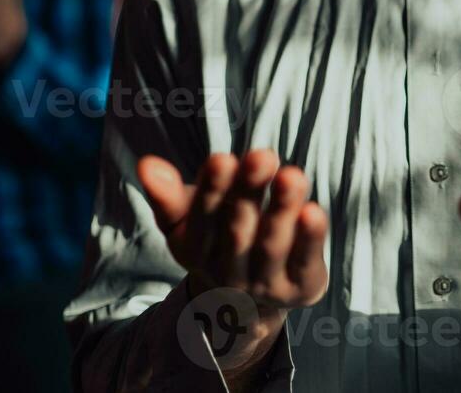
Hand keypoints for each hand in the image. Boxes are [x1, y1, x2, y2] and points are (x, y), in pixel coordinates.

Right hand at [137, 151, 328, 375]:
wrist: (247, 304)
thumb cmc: (217, 242)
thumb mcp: (187, 221)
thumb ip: (167, 195)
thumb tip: (146, 163)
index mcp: (198, 249)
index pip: (203, 217)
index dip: (213, 188)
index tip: (222, 159)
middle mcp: (230, 270)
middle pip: (238, 228)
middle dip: (249, 192)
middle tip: (262, 156)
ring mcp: (265, 283)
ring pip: (272, 246)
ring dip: (282, 210)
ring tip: (292, 175)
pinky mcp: (300, 287)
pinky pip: (304, 261)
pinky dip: (310, 238)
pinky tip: (313, 211)